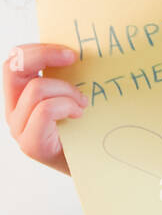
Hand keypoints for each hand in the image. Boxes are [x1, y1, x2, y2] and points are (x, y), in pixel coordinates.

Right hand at [3, 43, 87, 174]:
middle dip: (45, 54)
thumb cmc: (89, 128)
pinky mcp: (31, 144)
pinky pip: (44, 111)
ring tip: (83, 103)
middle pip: (13, 67)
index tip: (72, 51)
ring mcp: (19, 127)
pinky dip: (66, 106)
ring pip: (35, 89)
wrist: (96, 166)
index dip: (40, 48)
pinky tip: (79, 114)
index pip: (15, 60)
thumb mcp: (76, 94)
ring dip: (67, 90)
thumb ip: (70, 75)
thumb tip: (85, 48)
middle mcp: (14, 109)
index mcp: (20, 93)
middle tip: (74, 58)